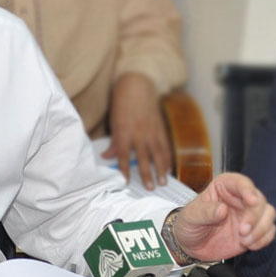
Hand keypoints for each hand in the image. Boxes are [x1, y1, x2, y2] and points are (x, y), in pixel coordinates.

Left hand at [102, 73, 171, 189]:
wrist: (137, 87)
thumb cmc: (121, 106)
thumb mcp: (114, 123)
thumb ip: (113, 142)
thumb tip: (106, 157)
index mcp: (124, 133)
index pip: (124, 156)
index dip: (125, 170)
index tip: (126, 183)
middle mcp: (139, 134)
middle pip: (143, 158)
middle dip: (147, 174)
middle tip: (151, 189)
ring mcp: (151, 131)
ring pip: (158, 154)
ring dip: (161, 169)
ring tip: (163, 182)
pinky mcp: (160, 128)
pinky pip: (165, 146)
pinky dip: (167, 157)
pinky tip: (169, 168)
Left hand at [171, 173, 275, 261]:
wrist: (190, 246)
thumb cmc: (189, 224)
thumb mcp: (191, 216)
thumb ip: (205, 212)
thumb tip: (222, 210)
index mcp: (224, 187)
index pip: (241, 182)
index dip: (248, 190)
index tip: (251, 201)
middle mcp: (240, 198)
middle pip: (260, 200)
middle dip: (255, 216)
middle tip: (243, 231)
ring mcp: (248, 214)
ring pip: (269, 214)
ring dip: (261, 228)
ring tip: (245, 240)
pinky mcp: (254, 230)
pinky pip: (269, 231)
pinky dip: (264, 239)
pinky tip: (251, 245)